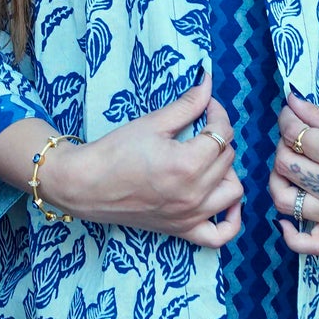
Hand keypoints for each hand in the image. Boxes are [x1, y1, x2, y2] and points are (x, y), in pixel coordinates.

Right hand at [44, 74, 243, 247]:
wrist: (85, 185)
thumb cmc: (114, 152)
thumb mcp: (153, 123)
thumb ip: (186, 105)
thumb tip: (207, 82)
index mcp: (188, 165)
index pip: (221, 134)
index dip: (217, 113)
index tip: (207, 106)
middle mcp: (194, 194)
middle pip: (228, 159)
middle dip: (219, 137)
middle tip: (202, 126)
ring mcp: (189, 216)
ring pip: (233, 192)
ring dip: (228, 172)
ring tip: (210, 160)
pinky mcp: (181, 230)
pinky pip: (219, 236)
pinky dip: (230, 220)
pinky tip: (225, 203)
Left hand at [268, 91, 318, 256]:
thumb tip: (291, 102)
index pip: (293, 134)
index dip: (286, 118)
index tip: (292, 113)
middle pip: (284, 163)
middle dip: (283, 143)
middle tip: (297, 136)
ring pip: (284, 199)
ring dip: (278, 179)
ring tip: (290, 168)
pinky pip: (310, 244)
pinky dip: (291, 236)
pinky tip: (286, 221)